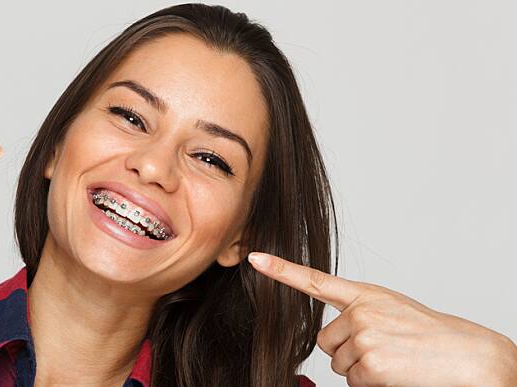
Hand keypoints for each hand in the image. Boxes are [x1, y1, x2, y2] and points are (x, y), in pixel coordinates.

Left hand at [247, 252, 516, 385]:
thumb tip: (332, 341)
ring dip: (361, 369)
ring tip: (394, 361)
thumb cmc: (431, 335)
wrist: (468, 356)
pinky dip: (369, 384)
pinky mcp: (368, 364)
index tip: (254, 258)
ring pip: (339, 364)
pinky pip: (352, 382)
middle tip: (384, 351)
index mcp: (366, 294)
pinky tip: (394, 374)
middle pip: (326, 341)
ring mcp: (363, 337)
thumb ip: (359, 315)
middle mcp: (360, 312)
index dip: (281, 270)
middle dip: (347, 352)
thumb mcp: (392, 311)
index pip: (315, 280)